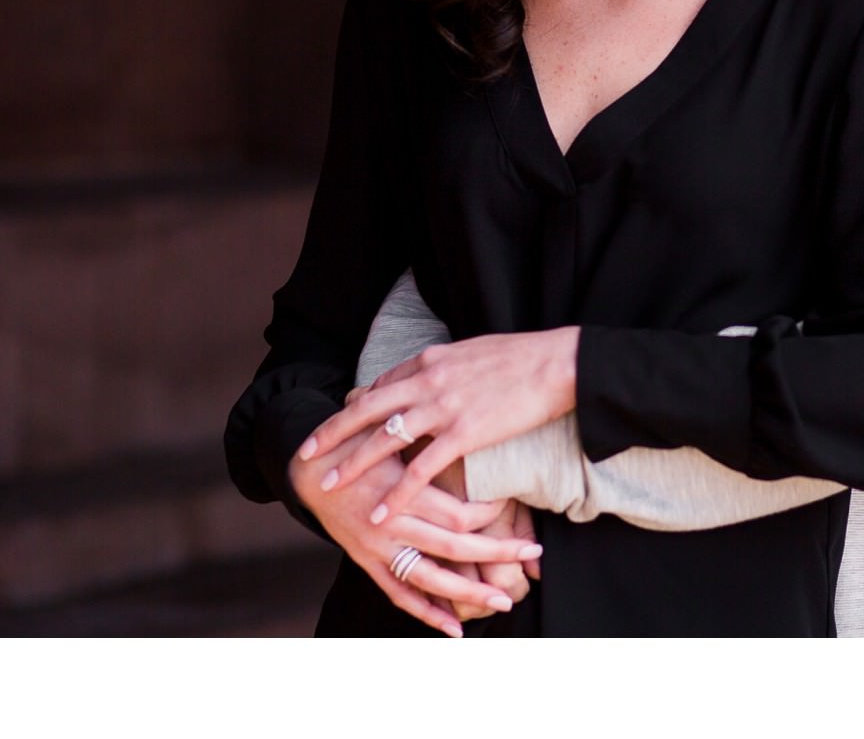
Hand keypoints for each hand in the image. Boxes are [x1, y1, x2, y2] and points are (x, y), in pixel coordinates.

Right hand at [288, 430, 543, 636]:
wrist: (309, 470)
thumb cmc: (359, 444)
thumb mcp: (392, 435)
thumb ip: (428, 440)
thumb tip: (473, 423)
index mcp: (401, 491)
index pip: (455, 512)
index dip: (489, 514)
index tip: (513, 506)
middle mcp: (391, 525)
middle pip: (452, 547)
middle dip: (497, 552)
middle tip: (534, 552)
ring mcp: (378, 549)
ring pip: (430, 578)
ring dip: (470, 593)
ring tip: (503, 602)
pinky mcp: (367, 563)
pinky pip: (399, 594)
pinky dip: (427, 614)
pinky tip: (455, 629)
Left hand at [298, 326, 578, 523]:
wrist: (557, 363)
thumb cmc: (523, 358)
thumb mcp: (474, 352)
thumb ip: (447, 367)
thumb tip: (436, 374)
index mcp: (431, 360)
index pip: (382, 385)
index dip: (357, 406)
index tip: (341, 421)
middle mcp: (428, 380)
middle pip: (366, 409)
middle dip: (332, 433)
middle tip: (306, 453)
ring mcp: (444, 407)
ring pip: (384, 440)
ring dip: (352, 465)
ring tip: (328, 485)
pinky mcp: (465, 433)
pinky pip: (420, 469)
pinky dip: (395, 493)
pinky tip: (380, 512)